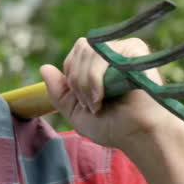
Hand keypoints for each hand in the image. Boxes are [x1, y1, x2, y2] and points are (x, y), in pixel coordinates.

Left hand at [39, 37, 183, 150]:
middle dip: (77, 81)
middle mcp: (113, 53)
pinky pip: (101, 54)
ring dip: (85, 82)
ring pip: (86, 50)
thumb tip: (43, 67)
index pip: (74, 55)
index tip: (84, 102)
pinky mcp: (135, 49)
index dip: (72, 78)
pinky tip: (105, 95)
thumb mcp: (76, 112)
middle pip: (79, 49)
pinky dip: (95, 77)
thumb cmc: (114, 126)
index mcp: (101, 65)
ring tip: (98, 103)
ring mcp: (124, 49)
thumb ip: (58, 92)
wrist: (140, 135)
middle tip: (91, 105)